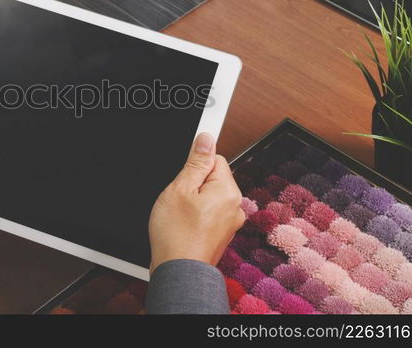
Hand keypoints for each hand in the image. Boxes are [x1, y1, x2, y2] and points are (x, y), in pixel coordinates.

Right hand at [148, 132, 244, 272]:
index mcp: (228, 191)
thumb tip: (206, 139)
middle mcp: (235, 206)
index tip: (184, 173)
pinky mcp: (222, 234)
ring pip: (210, 196)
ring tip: (180, 215)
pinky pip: (210, 213)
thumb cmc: (176, 235)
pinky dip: (197, 216)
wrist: (178, 272)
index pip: (215, 159)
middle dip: (194, 184)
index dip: (194, 165)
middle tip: (179, 198)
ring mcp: (230, 222)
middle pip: (213, 178)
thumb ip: (195, 162)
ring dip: (194, 201)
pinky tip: (184, 225)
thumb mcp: (179, 189)